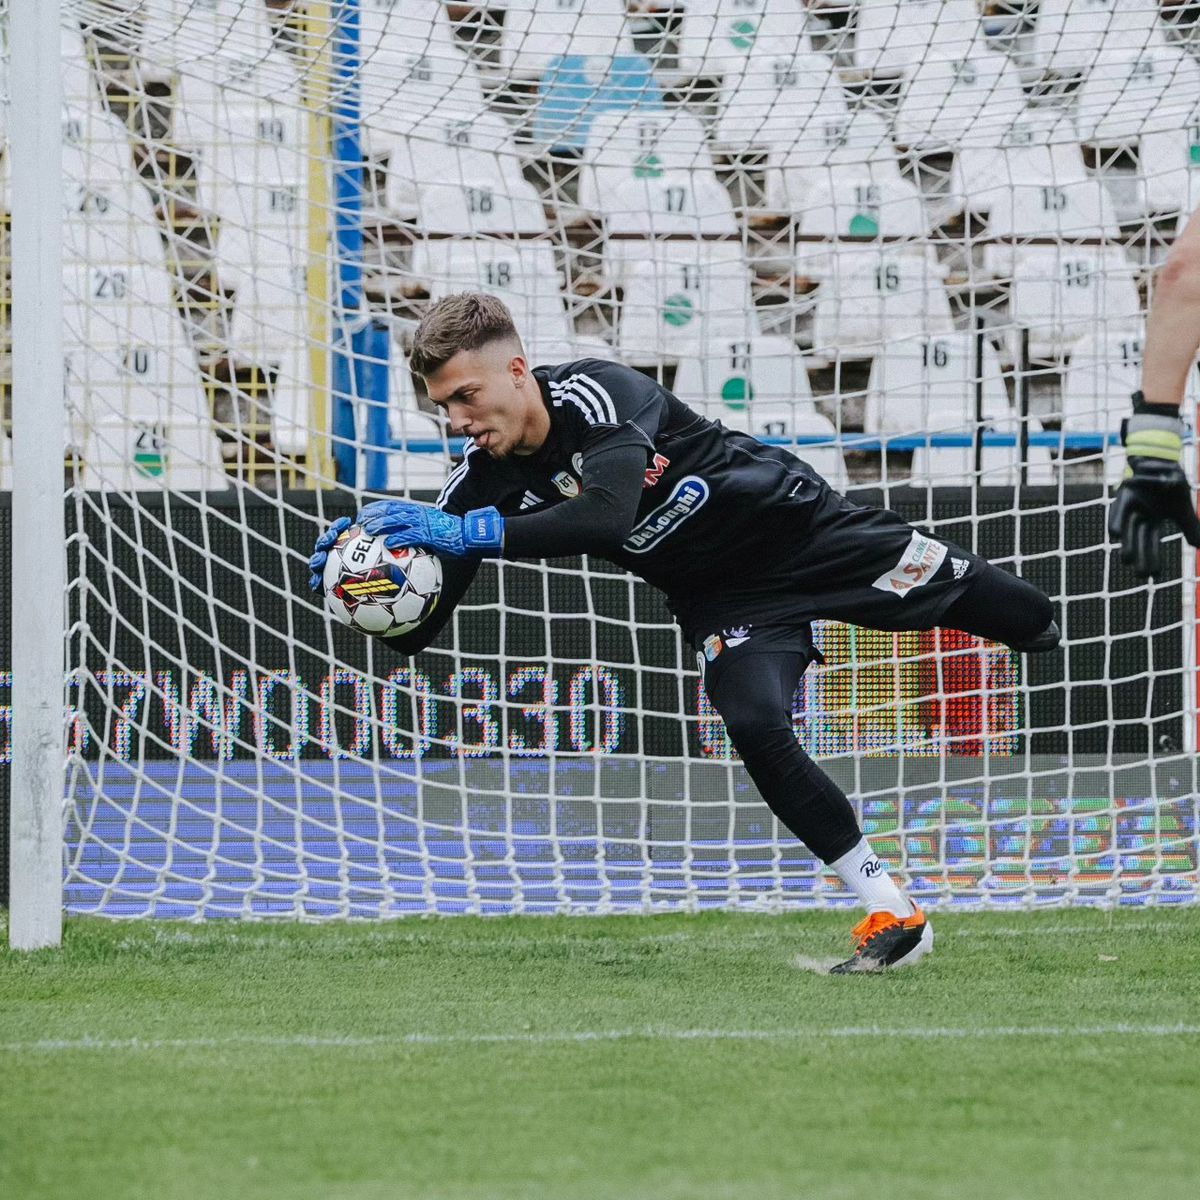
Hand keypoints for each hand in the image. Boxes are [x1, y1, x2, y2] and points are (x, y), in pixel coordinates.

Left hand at [357, 500, 503, 557]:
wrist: (468, 535)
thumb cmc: (451, 536)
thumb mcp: (432, 531)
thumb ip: (417, 535)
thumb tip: (403, 547)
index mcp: (417, 511)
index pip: (391, 505)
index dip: (375, 508)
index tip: (362, 514)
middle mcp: (417, 514)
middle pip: (390, 510)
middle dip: (373, 514)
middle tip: (359, 522)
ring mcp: (422, 522)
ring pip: (396, 519)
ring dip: (380, 524)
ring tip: (368, 530)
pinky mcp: (428, 533)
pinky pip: (410, 535)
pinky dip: (398, 538)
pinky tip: (388, 544)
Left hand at [1108, 412, 1199, 577]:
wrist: (1162, 462)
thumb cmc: (1169, 487)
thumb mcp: (1182, 510)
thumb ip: (1191, 528)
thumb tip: (1199, 547)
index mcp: (1151, 521)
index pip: (1152, 543)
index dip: (1152, 558)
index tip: (1153, 576)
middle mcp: (1138, 515)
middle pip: (1136, 538)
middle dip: (1137, 555)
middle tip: (1136, 574)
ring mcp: (1130, 504)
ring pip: (1124, 525)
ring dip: (1123, 539)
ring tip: (1123, 555)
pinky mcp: (1124, 492)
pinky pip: (1118, 507)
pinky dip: (1117, 519)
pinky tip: (1114, 534)